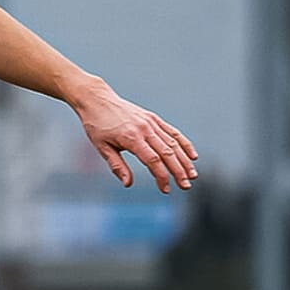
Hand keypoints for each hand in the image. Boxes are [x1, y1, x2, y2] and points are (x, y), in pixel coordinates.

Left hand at [73, 85, 197, 193]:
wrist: (97, 100)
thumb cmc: (97, 125)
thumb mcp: (101, 147)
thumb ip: (117, 166)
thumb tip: (128, 184)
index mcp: (131, 137)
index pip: (152, 160)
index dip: (161, 176)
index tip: (166, 189)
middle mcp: (144, 129)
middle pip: (167, 153)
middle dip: (178, 171)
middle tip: (186, 187)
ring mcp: (150, 122)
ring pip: (173, 143)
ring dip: (184, 160)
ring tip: (192, 175)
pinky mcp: (153, 118)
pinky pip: (173, 132)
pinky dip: (184, 144)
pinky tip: (192, 156)